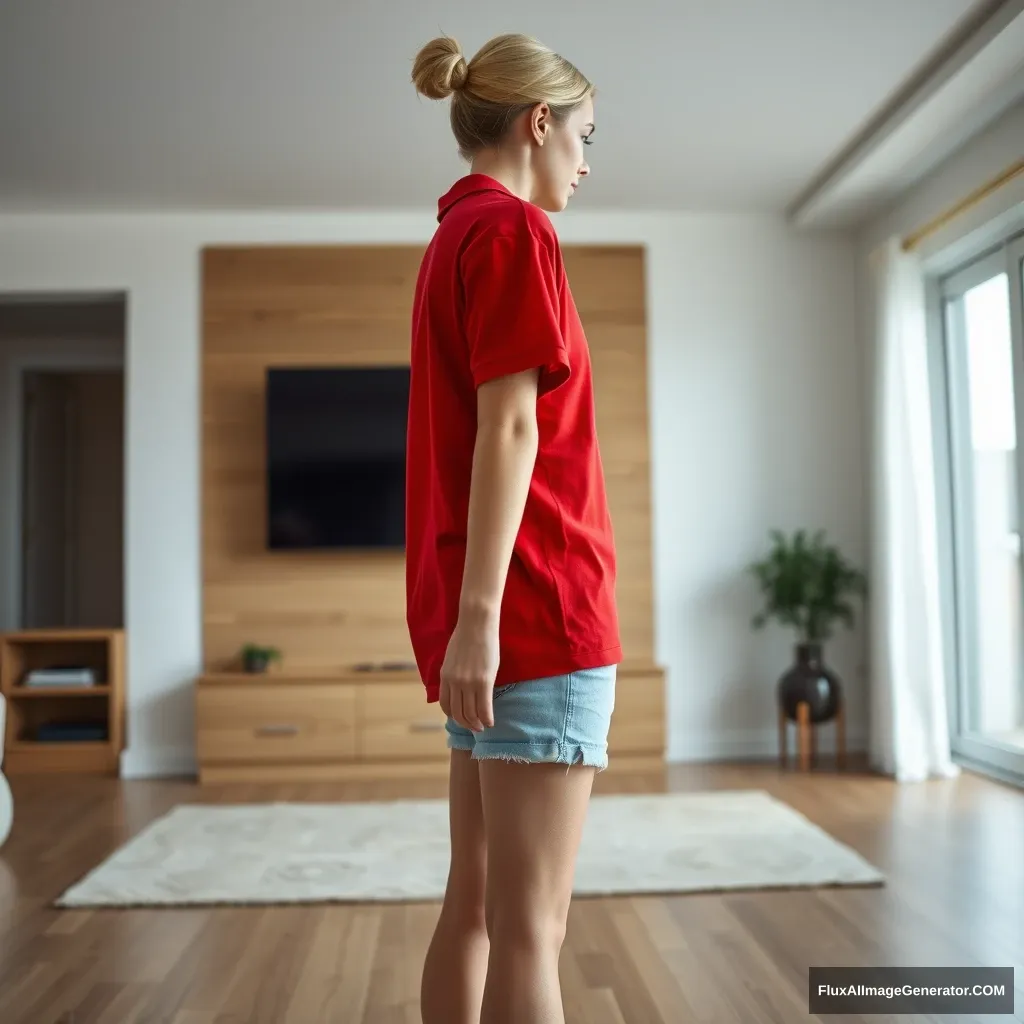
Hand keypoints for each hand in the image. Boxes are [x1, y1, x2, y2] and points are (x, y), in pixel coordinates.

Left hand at [439, 615, 498, 731]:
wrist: (477, 623)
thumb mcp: (452, 657)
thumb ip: (453, 673)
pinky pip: (484, 708)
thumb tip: (459, 686)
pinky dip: (487, 719)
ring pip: (470, 714)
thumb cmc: (467, 636)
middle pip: (457, 713)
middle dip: (466, 724)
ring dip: (476, 724)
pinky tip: (491, 722)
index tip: (462, 718)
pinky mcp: (483, 681)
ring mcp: (468, 683)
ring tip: (483, 726)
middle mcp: (454, 682)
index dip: (453, 715)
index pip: (445, 704)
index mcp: (445, 676)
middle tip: (474, 728)